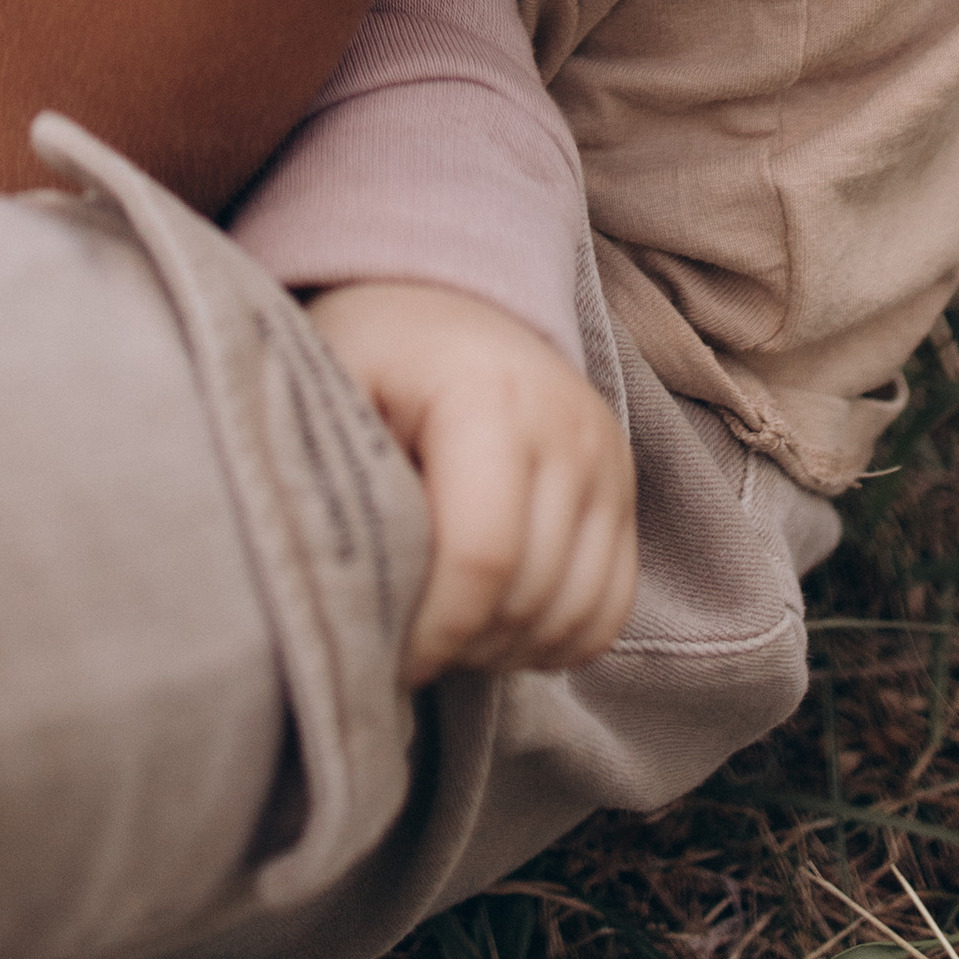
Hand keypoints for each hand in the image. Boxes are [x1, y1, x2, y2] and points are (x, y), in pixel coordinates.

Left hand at [304, 278, 637, 684]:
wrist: (441, 304)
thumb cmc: (371, 353)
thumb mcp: (332, 388)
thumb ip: (341, 479)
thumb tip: (345, 596)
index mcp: (486, 393)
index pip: (479, 556)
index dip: (431, 631)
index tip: (383, 654)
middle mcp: (566, 424)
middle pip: (529, 595)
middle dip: (462, 644)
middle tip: (406, 641)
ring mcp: (608, 459)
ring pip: (575, 615)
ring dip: (507, 649)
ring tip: (445, 630)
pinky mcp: (626, 492)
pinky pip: (609, 610)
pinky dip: (555, 640)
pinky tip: (494, 624)